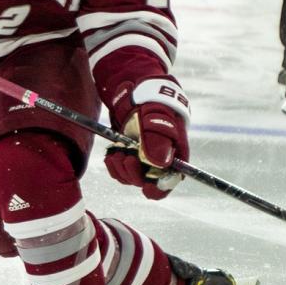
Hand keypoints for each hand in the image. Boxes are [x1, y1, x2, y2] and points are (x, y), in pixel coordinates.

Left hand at [104, 78, 188, 199]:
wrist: (138, 94)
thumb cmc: (154, 106)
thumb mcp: (157, 120)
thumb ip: (158, 141)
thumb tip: (159, 163)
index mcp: (173, 157)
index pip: (167, 184)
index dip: (158, 189)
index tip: (146, 187)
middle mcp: (158, 163)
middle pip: (145, 182)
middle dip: (133, 173)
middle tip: (127, 157)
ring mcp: (142, 160)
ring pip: (130, 177)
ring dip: (122, 168)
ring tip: (118, 152)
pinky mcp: (129, 156)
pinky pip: (119, 170)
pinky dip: (114, 164)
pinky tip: (112, 154)